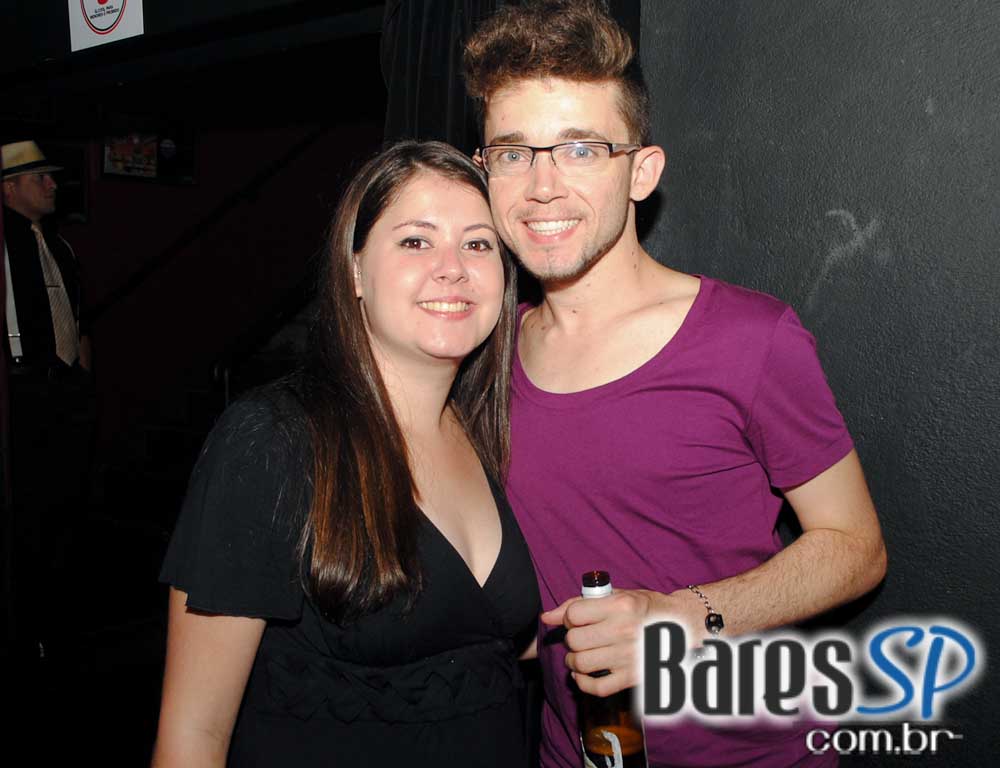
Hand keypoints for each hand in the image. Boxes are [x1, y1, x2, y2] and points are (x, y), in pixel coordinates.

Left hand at [541, 588, 709, 695]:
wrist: (682, 628)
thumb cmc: (646, 608)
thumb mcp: (617, 596)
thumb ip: (579, 603)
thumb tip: (547, 617)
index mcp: (621, 606)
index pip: (574, 614)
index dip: (569, 617)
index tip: (577, 620)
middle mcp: (625, 631)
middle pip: (574, 641)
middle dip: (571, 640)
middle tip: (579, 639)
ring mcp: (629, 656)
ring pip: (581, 664)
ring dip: (573, 662)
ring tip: (580, 656)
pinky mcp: (633, 678)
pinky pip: (597, 688)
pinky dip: (583, 683)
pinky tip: (584, 675)